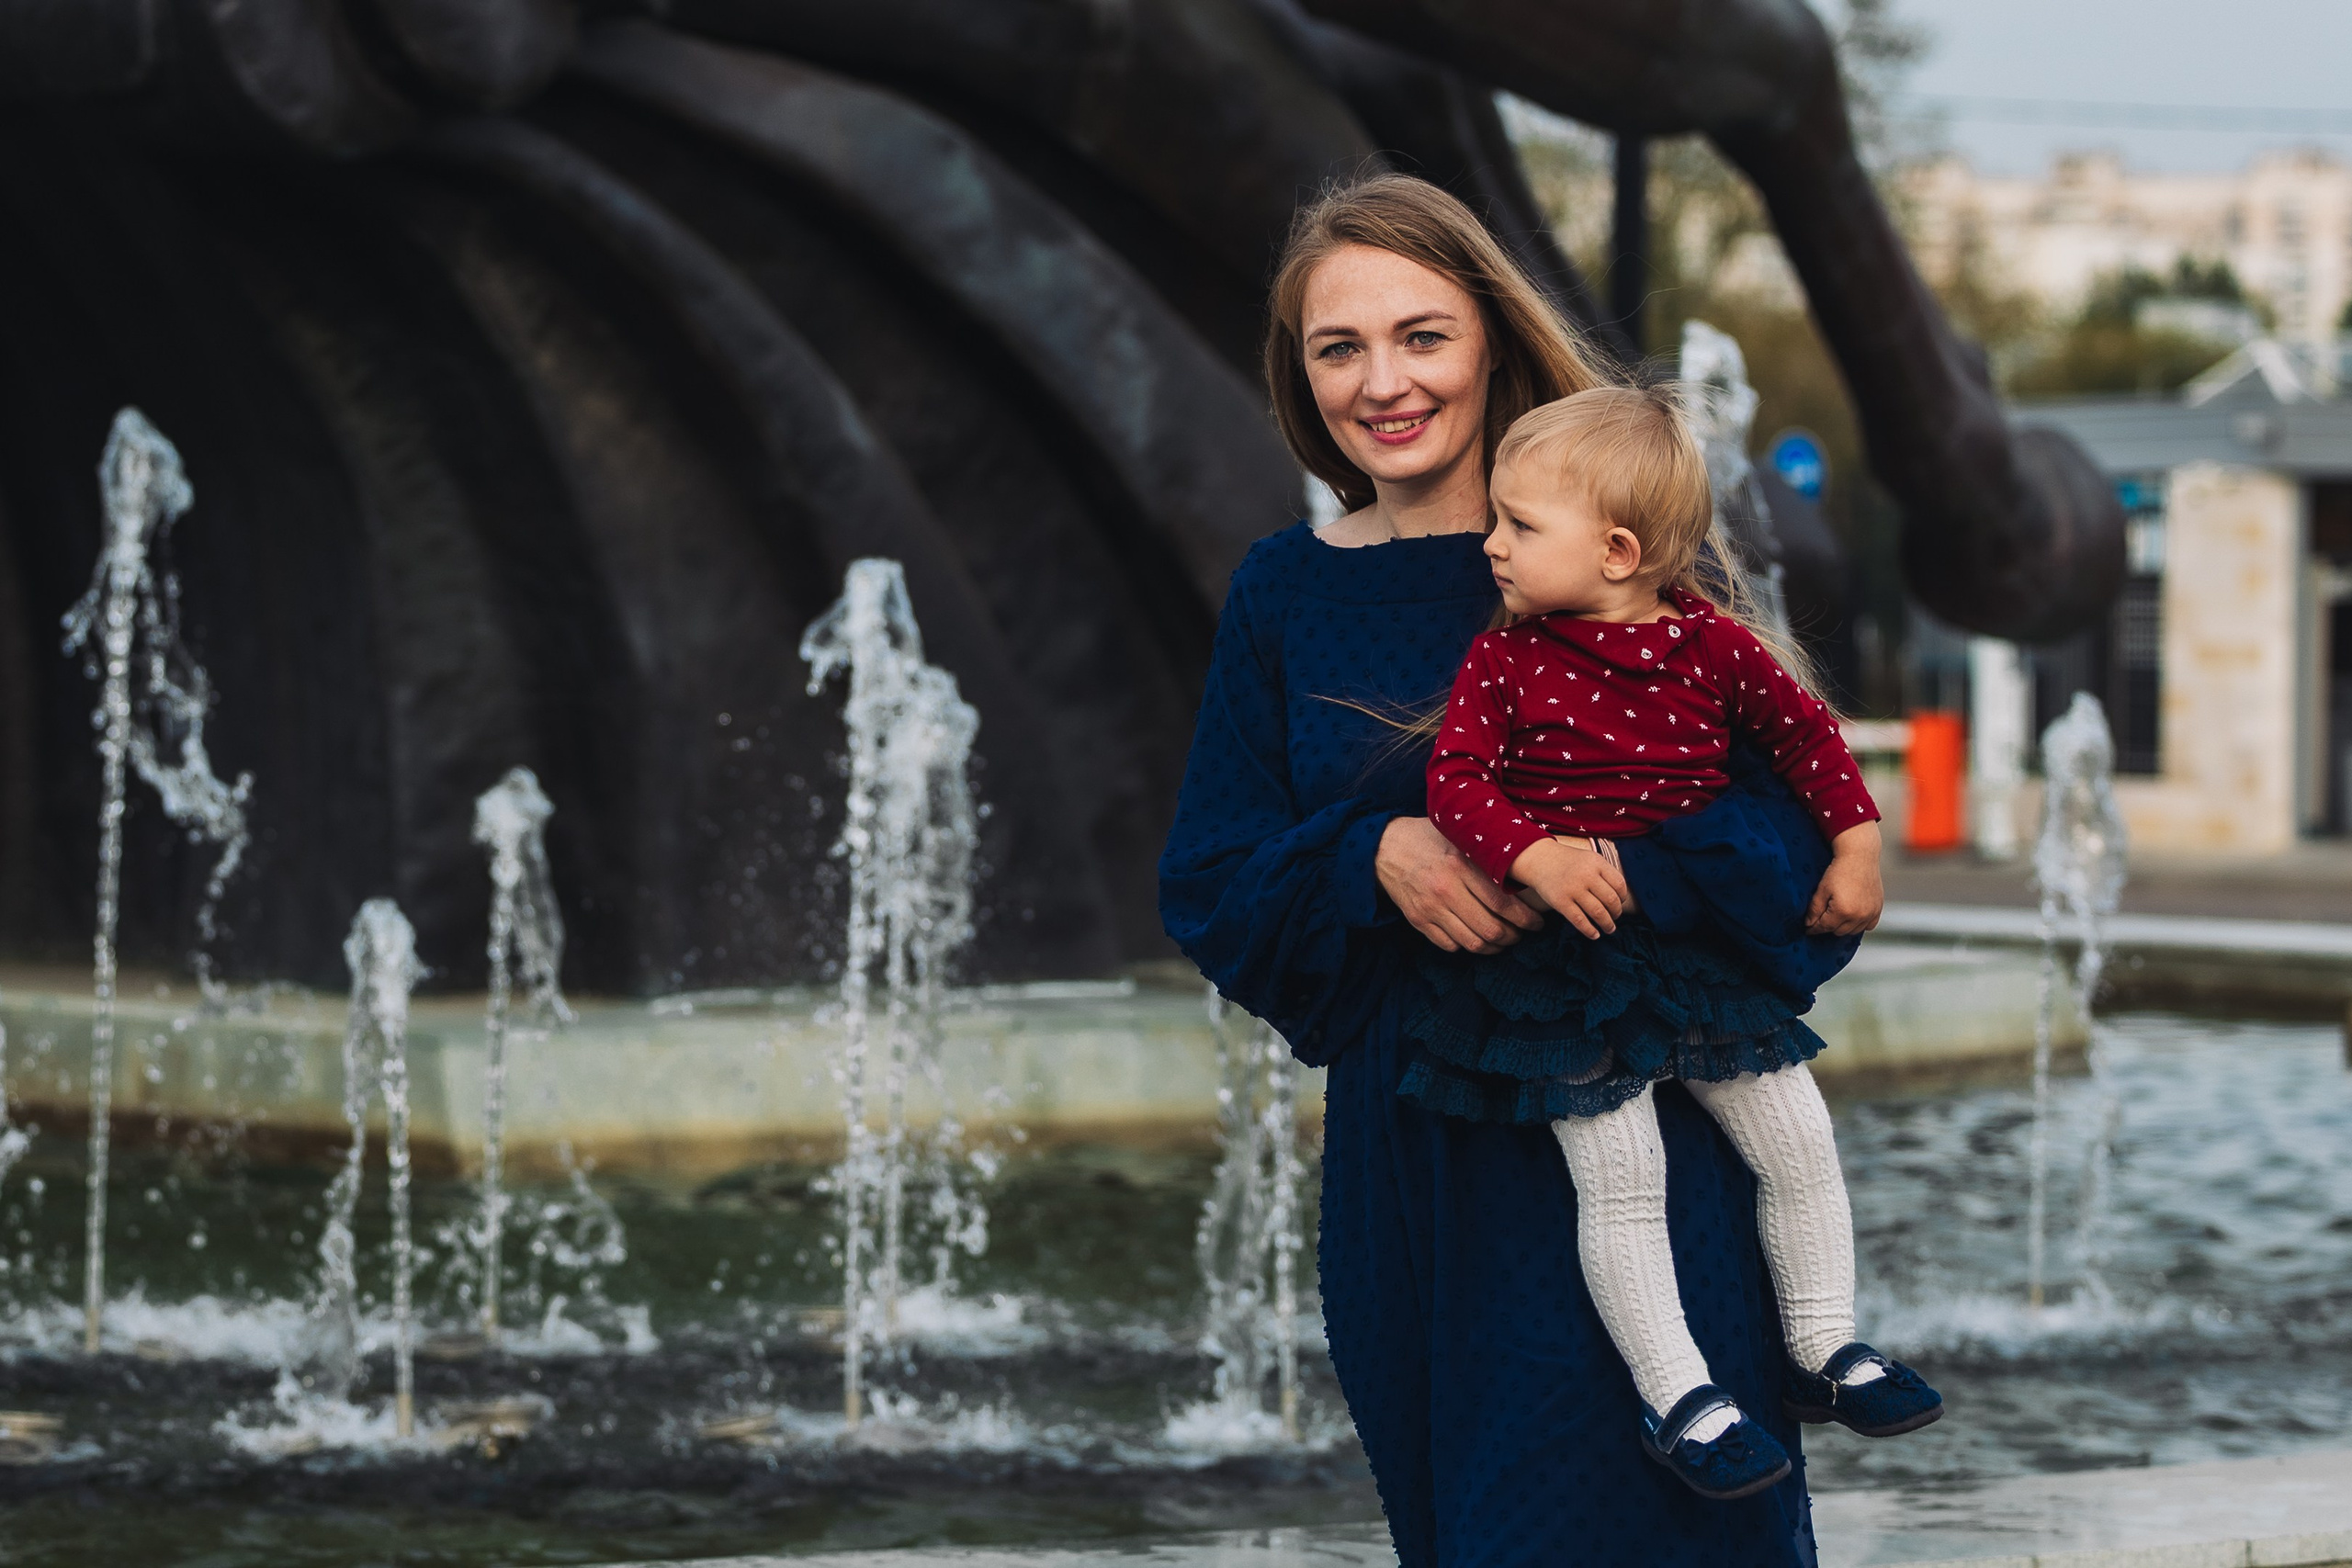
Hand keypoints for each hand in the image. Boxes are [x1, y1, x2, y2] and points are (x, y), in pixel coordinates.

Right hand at [1376, 817, 1543, 953]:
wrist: (1384, 847)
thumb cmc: (1428, 837)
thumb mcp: (1458, 836)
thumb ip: (1486, 852)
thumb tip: (1525, 867)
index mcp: (1460, 865)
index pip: (1502, 903)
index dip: (1525, 919)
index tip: (1537, 922)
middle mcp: (1445, 889)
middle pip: (1491, 929)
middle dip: (1513, 936)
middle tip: (1522, 933)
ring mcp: (1430, 908)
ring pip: (1472, 942)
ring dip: (1494, 947)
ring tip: (1504, 940)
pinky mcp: (1418, 921)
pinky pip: (1451, 945)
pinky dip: (1468, 946)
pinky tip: (1477, 937)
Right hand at [1508, 836, 1629, 939]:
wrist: (1540, 859)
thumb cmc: (1569, 862)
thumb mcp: (1589, 858)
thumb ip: (1605, 873)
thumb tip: (1621, 899)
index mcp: (1596, 863)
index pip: (1619, 884)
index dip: (1623, 897)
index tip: (1620, 903)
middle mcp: (1586, 875)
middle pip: (1611, 900)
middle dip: (1616, 913)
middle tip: (1615, 917)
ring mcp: (1572, 889)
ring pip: (1598, 912)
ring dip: (1607, 924)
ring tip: (1609, 928)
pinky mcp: (1560, 902)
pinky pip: (1579, 920)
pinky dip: (1590, 930)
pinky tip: (1595, 935)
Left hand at [1806, 822, 1883, 935]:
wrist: (1860, 856)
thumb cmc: (1838, 871)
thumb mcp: (1822, 890)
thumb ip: (1814, 910)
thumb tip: (1809, 925)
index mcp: (1842, 911)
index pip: (1824, 927)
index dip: (1814, 928)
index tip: (1808, 929)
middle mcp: (1859, 916)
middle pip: (1838, 931)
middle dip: (1828, 926)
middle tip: (1821, 918)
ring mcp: (1870, 913)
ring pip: (1853, 931)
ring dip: (1843, 926)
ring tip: (1836, 915)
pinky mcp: (1878, 909)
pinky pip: (1868, 926)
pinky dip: (1860, 923)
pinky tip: (1852, 916)